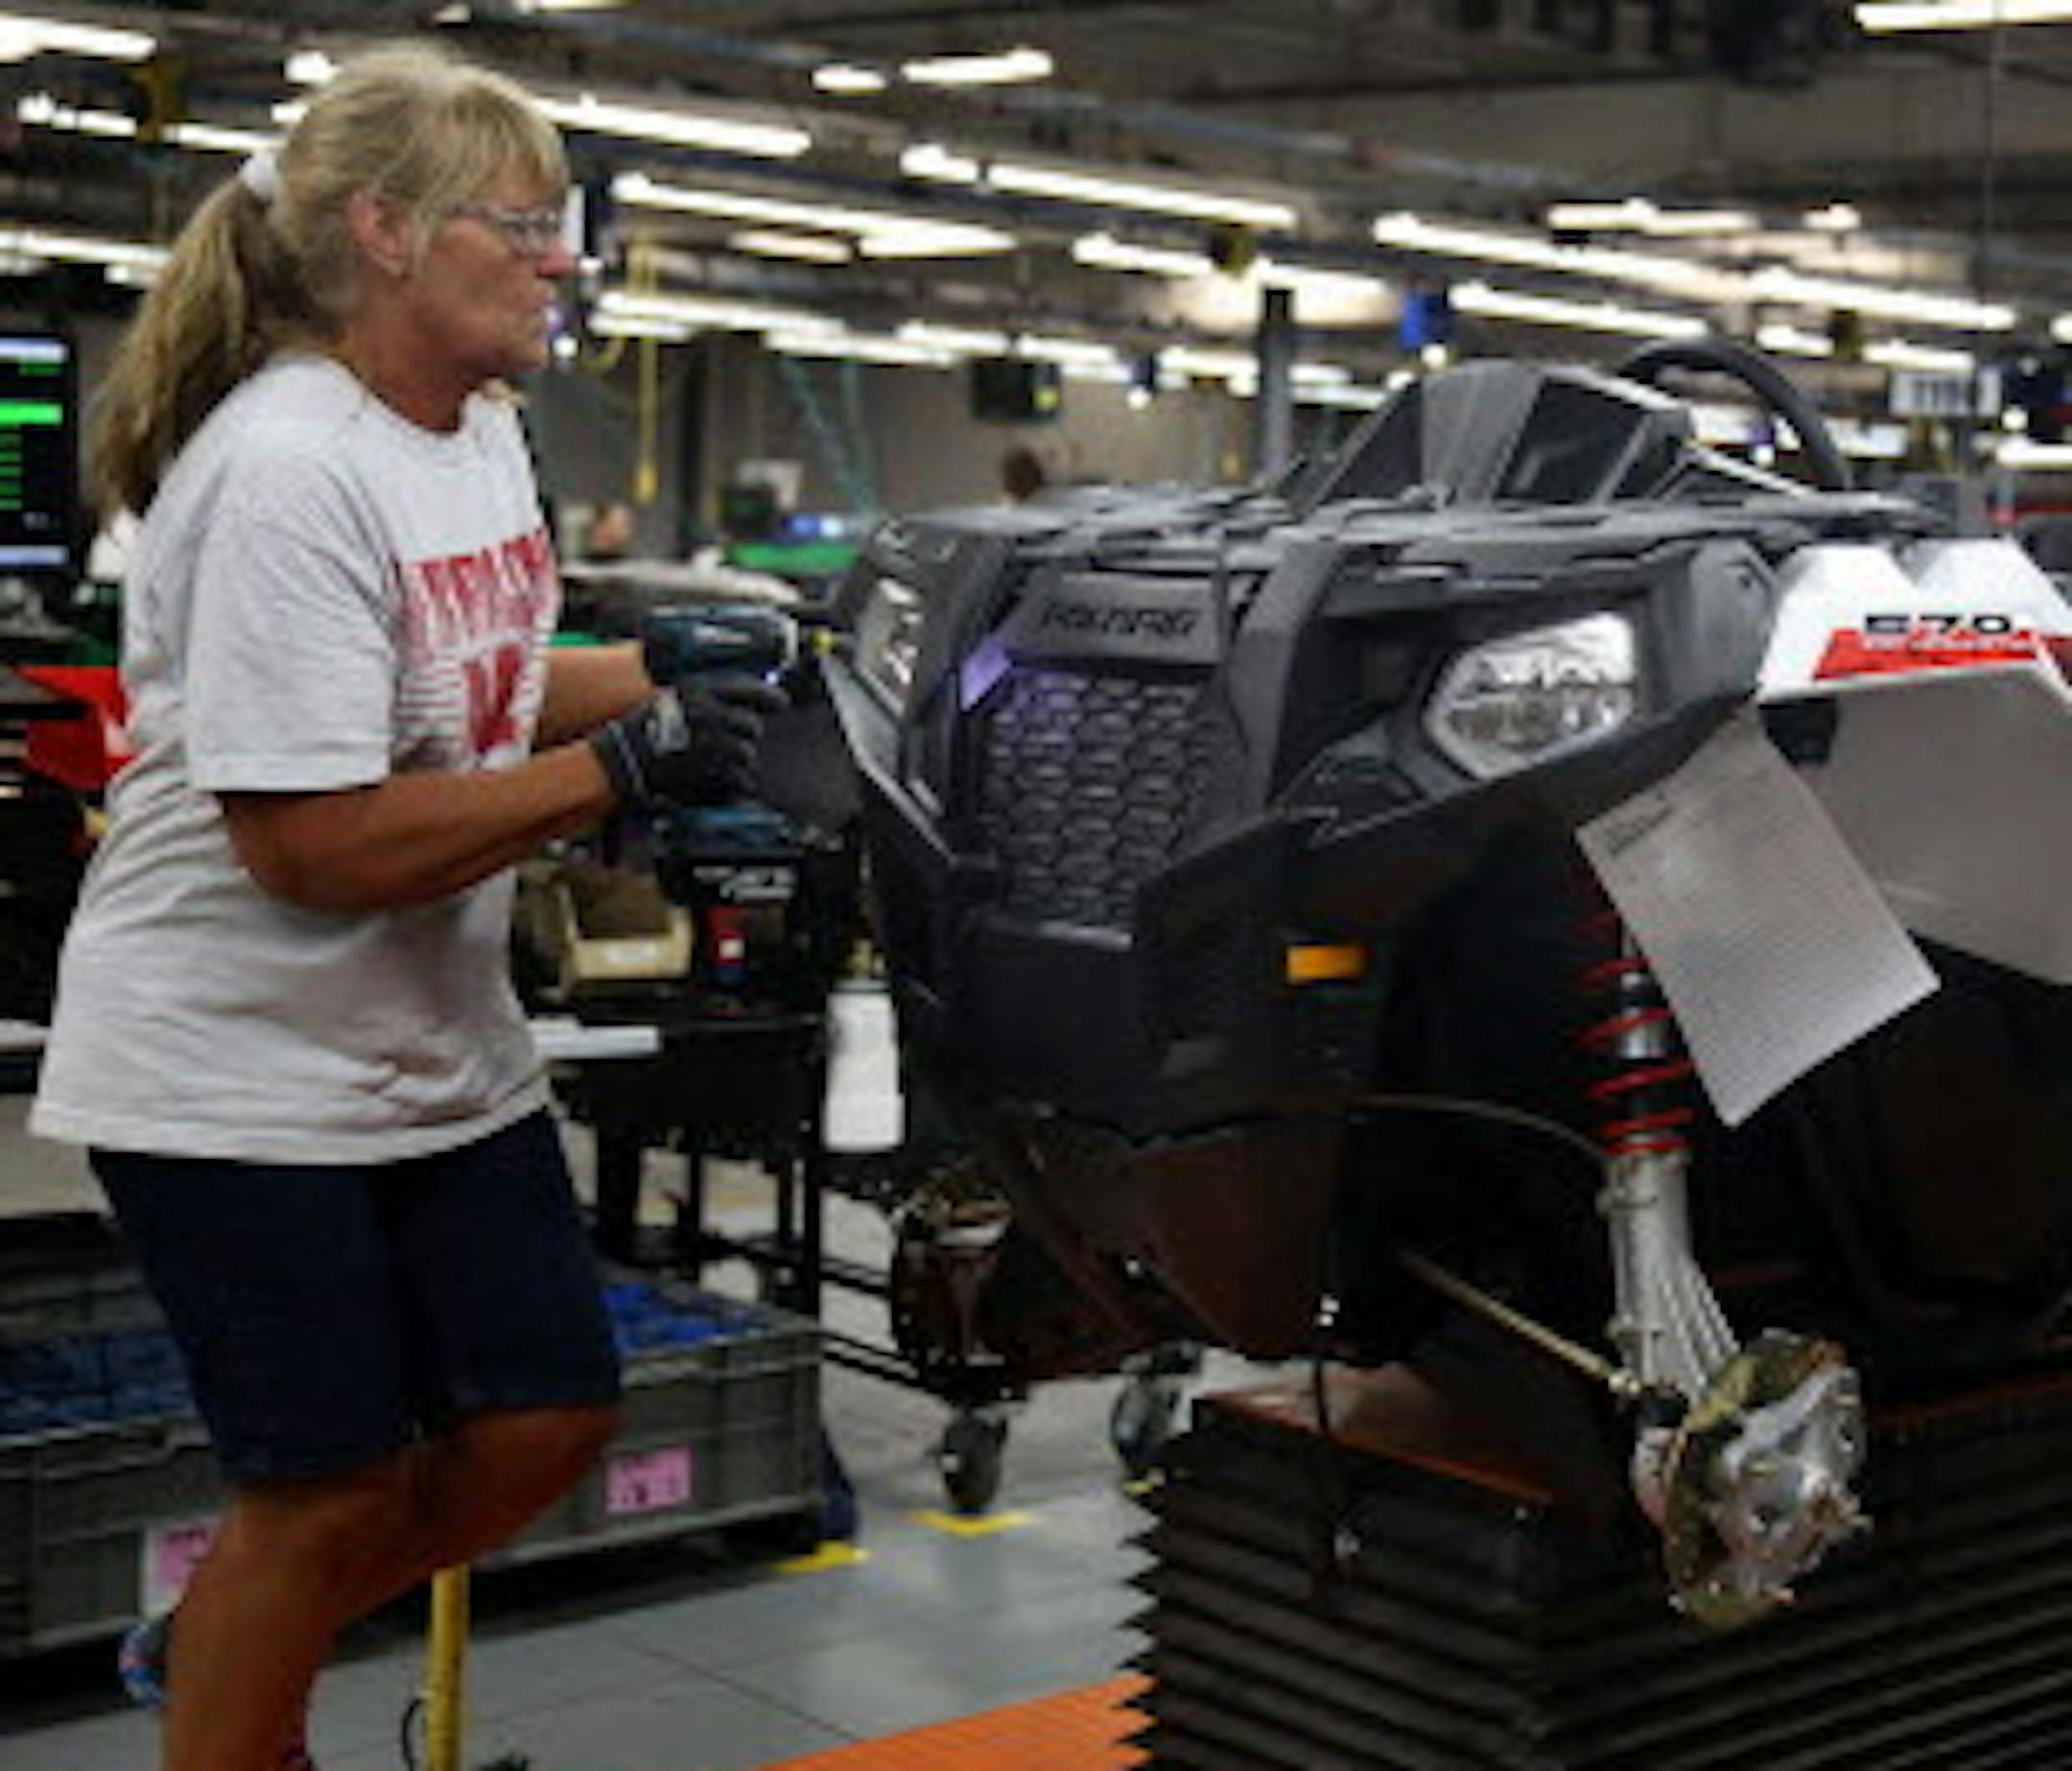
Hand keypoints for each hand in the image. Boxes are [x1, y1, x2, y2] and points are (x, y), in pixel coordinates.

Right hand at [590, 674, 788, 808]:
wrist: (622, 760)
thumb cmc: (646, 729)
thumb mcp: (675, 698)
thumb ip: (710, 697)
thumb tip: (750, 701)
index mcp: (699, 691)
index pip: (750, 689)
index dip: (770, 697)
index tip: (781, 704)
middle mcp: (708, 714)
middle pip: (751, 725)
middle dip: (745, 735)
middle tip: (728, 742)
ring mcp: (710, 744)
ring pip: (747, 754)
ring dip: (738, 761)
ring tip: (715, 763)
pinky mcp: (710, 773)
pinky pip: (741, 779)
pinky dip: (735, 783)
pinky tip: (720, 781)